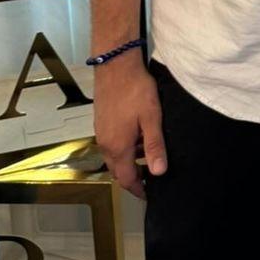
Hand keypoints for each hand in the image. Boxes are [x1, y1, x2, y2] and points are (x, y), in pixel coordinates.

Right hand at [94, 58, 166, 197]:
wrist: (115, 65)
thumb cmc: (135, 89)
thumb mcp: (152, 118)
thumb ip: (154, 146)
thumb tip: (158, 171)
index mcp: (118, 147)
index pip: (126, 179)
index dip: (138, 189)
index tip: (149, 194)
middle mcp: (105, 143)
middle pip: (117, 171)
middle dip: (133, 178)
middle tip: (150, 179)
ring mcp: (101, 132)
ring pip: (113, 157)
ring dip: (128, 162)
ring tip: (147, 156)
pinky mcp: (101, 122)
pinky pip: (110, 144)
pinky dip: (123, 148)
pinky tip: (136, 137)